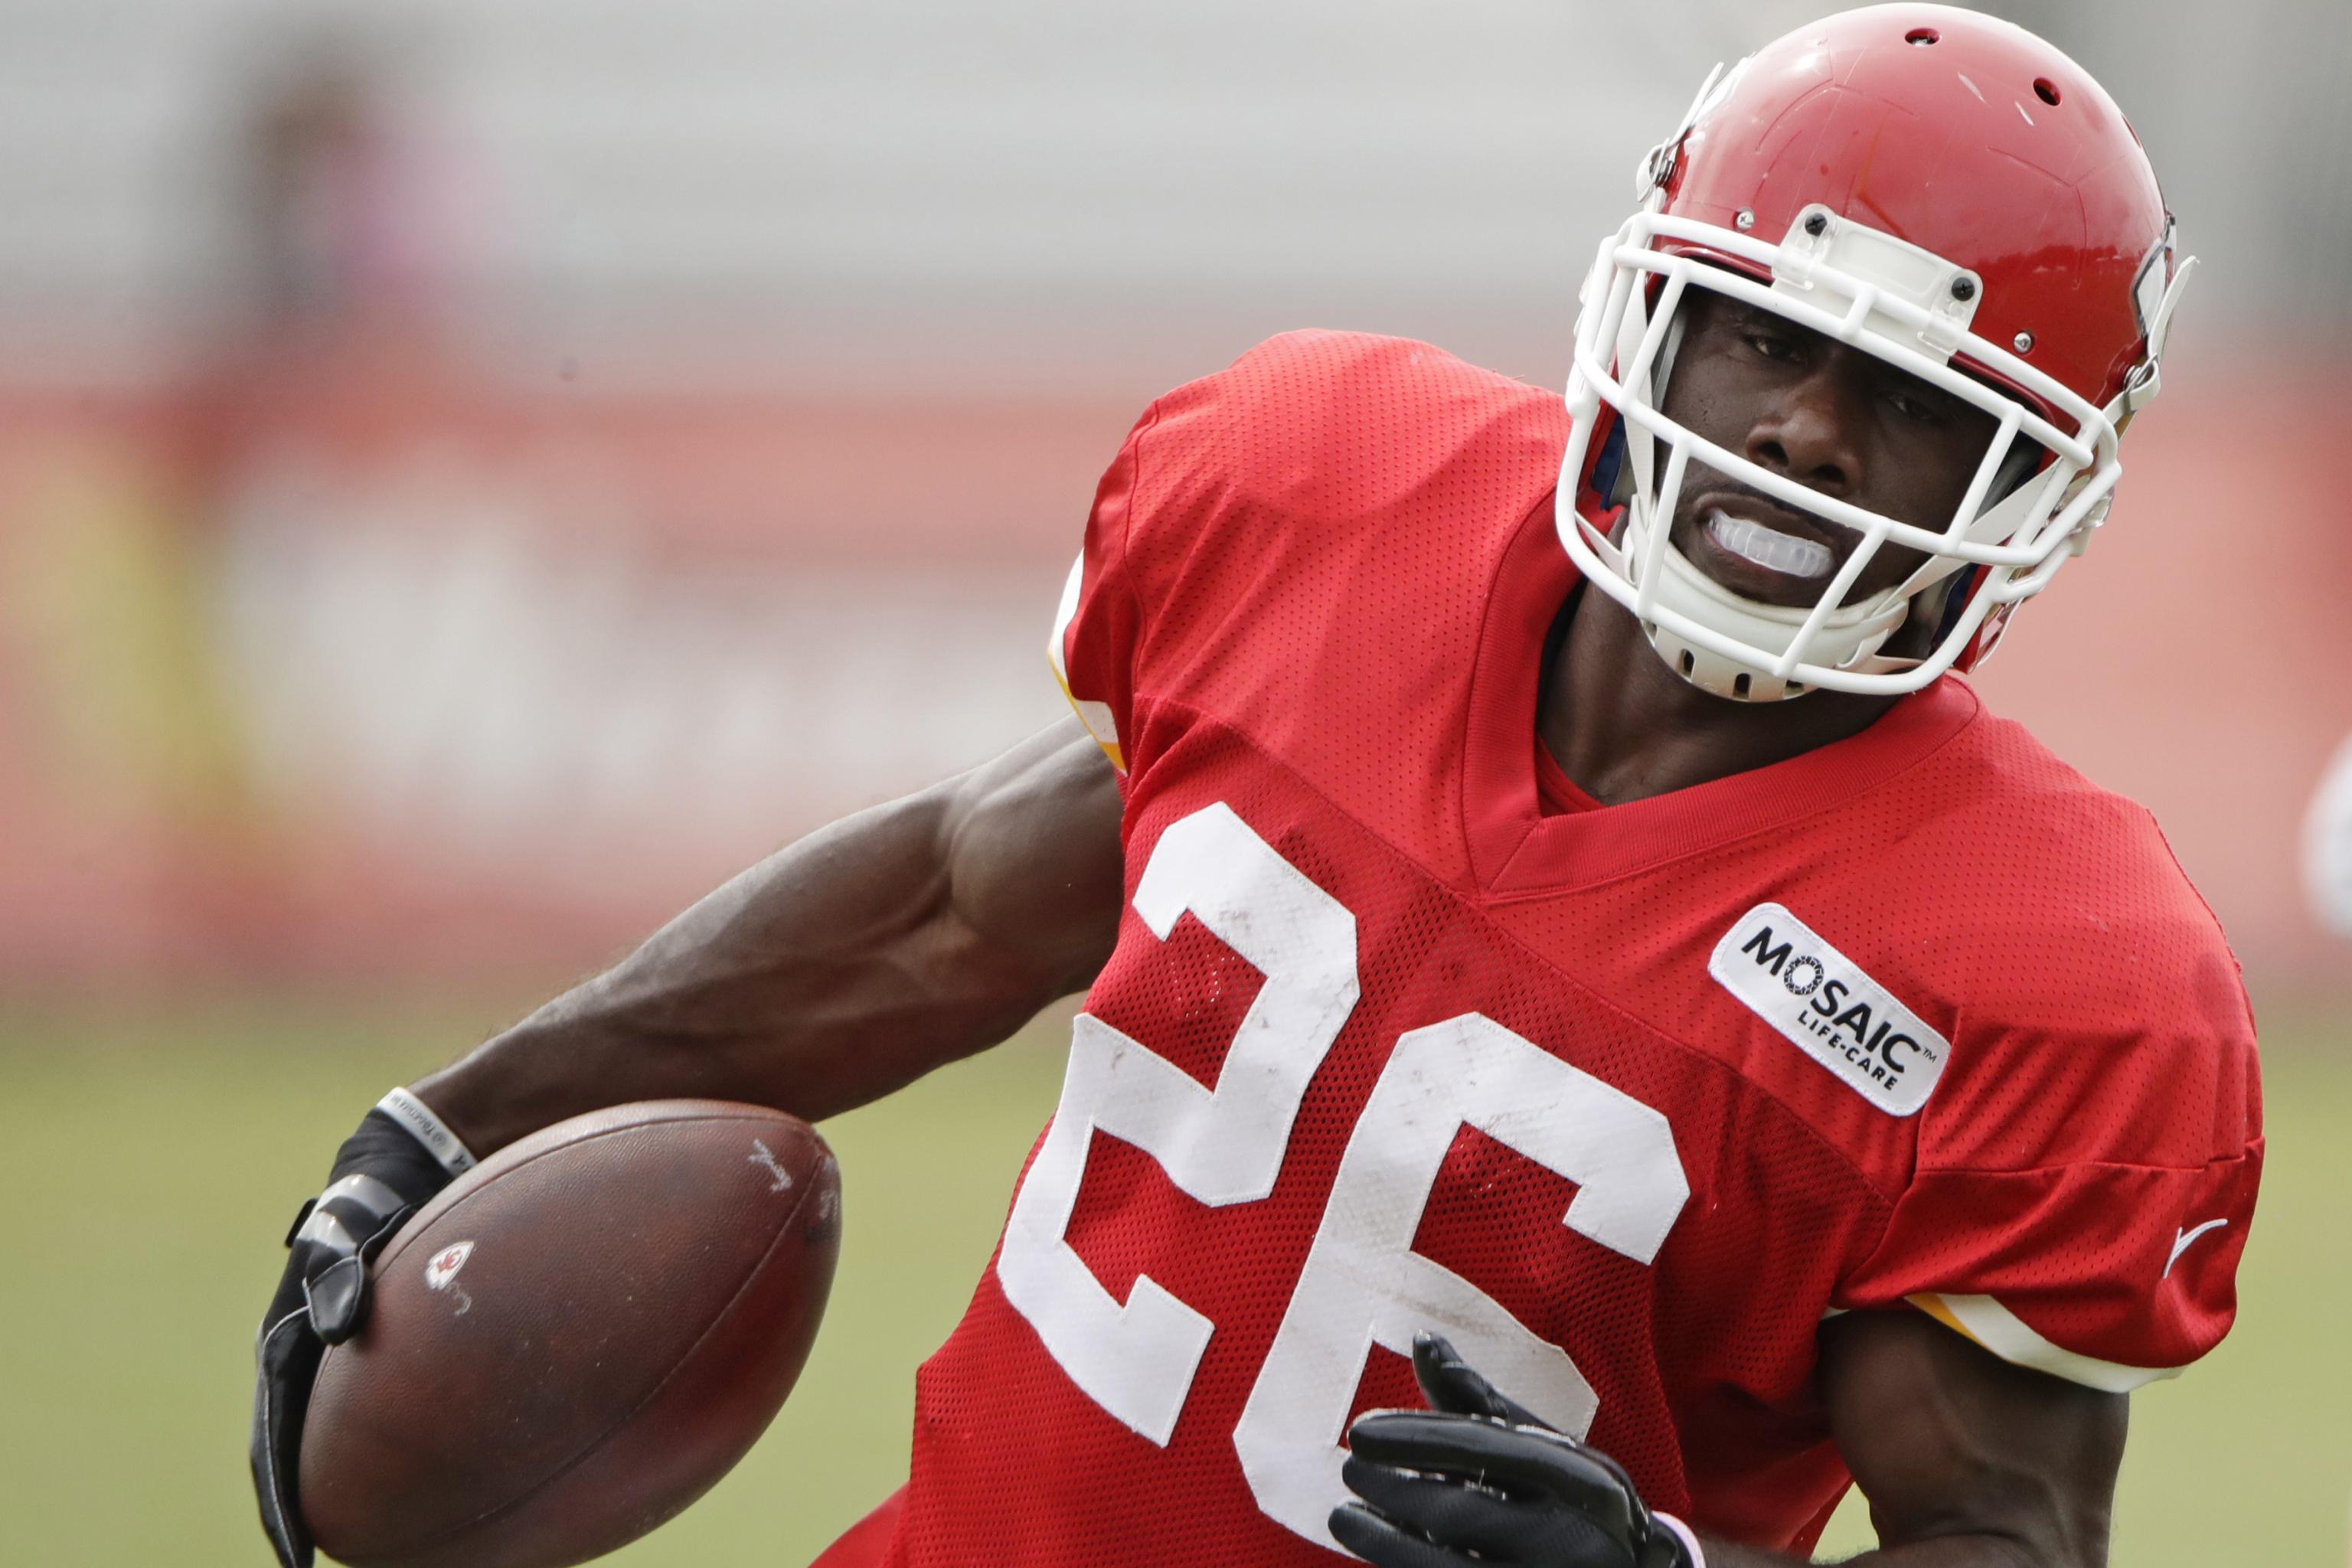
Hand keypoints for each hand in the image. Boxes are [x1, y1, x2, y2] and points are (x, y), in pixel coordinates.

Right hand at [250, 1090, 474, 1567]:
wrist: (409, 1162)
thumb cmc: (373, 1197)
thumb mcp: (346, 1231)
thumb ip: (338, 1277)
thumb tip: (338, 1327)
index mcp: (285, 1345)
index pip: (273, 1441)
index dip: (280, 1501)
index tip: (294, 1552)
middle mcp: (308, 1356)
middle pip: (296, 1449)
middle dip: (301, 1508)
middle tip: (318, 1559)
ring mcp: (343, 1351)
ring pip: (338, 1432)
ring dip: (344, 1483)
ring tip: (373, 1537)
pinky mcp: (381, 1339)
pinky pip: (383, 1403)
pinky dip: (393, 1443)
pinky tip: (437, 1471)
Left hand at [1331, 1332, 1698, 1567]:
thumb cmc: (1573, 1498)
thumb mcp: (1544, 1445)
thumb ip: (1479, 1399)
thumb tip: (1421, 1340)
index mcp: (1583, 1480)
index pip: (1485, 1450)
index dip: (1416, 1438)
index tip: (1360, 1432)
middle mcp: (1573, 1538)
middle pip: (1462, 1512)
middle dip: (1394, 1490)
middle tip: (1349, 1470)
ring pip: (1448, 1567)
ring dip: (1386, 1541)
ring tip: (1344, 1517)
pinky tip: (1379, 1553)